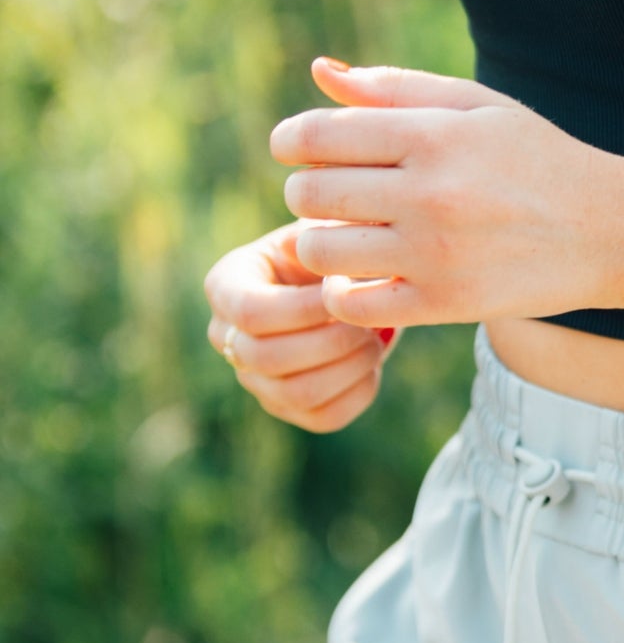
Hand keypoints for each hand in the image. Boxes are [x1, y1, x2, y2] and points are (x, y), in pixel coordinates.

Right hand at [203, 218, 395, 431]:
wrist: (346, 278)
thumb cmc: (333, 243)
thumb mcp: (323, 225)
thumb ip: (324, 230)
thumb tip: (333, 241)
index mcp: (227, 285)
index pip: (251, 312)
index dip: (302, 309)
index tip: (344, 290)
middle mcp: (229, 336)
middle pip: (266, 359)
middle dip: (330, 340)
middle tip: (371, 319)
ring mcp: (255, 378)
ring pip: (294, 394)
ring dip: (348, 368)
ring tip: (377, 338)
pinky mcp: (289, 406)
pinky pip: (323, 417)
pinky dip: (359, 392)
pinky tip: (374, 362)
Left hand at [267, 57, 623, 331]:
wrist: (611, 229)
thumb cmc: (538, 158)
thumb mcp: (477, 106)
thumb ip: (396, 88)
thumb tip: (321, 72)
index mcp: (434, 134)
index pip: (317, 135)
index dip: (290, 141)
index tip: (297, 149)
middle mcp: (430, 192)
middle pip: (310, 194)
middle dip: (306, 191)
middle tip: (329, 195)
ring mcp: (435, 253)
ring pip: (321, 251)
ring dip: (321, 243)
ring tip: (347, 236)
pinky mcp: (444, 304)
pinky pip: (351, 304)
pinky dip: (343, 293)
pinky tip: (366, 277)